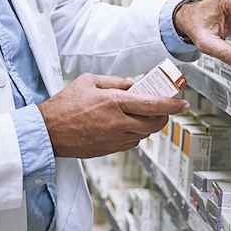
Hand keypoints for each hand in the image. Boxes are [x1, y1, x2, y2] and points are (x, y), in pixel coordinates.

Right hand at [38, 74, 187, 158]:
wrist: (48, 131)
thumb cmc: (64, 105)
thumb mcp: (88, 81)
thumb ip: (114, 81)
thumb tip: (132, 84)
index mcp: (114, 102)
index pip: (153, 105)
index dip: (172, 104)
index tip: (182, 103)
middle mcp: (118, 122)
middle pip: (155, 123)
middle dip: (164, 116)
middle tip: (164, 109)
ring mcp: (115, 139)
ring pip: (145, 134)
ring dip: (149, 125)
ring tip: (142, 115)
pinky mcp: (110, 149)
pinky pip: (132, 143)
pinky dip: (135, 134)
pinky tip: (126, 126)